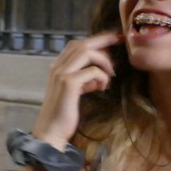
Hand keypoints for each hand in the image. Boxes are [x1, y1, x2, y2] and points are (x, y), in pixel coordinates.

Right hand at [32, 31, 121, 147]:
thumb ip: (84, 80)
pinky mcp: (69, 83)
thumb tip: (100, 74)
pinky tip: (102, 88)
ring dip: (103, 60)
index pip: (76, 45)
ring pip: (86, 52)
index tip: (113, 39)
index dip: (95, 40)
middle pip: (81, 44)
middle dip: (103, 40)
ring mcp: (61, 74)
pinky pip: (93, 71)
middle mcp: (57, 67)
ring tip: (111, 74)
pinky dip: (102, 77)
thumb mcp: (74, 92)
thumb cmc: (63, 114)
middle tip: (120, 40)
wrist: (51, 130)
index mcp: (57, 67)